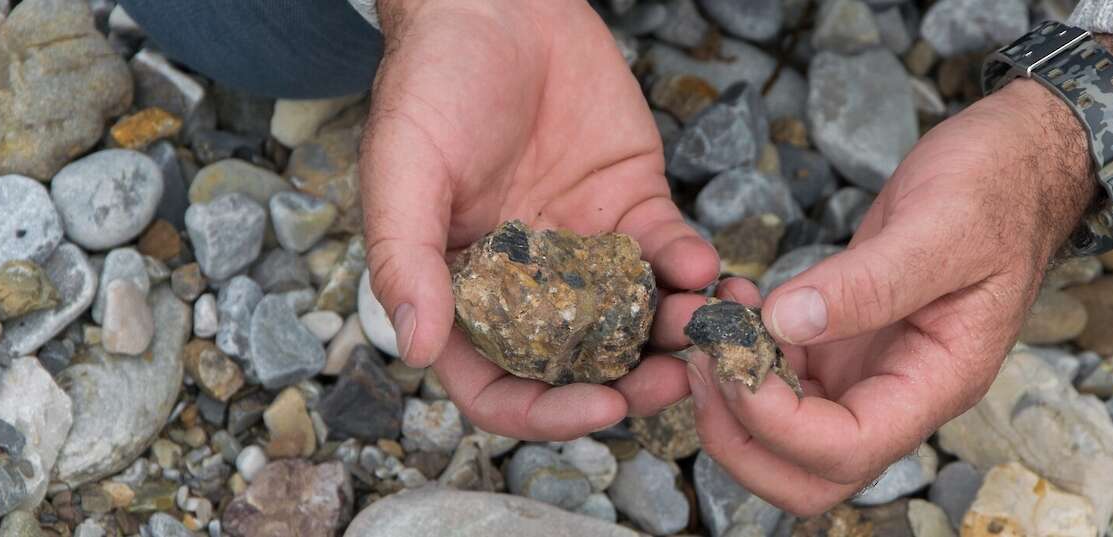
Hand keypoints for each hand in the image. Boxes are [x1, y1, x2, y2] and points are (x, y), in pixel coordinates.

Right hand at [360, 0, 717, 440]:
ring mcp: (586, 250)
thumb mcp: (403, 169)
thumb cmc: (432, 83)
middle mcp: (529, 286)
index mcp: (465, 293)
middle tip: (678, 380)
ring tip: (709, 329)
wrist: (497, 3)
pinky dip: (693, 270)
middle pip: (583, 367)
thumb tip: (414, 348)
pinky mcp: (633, 206)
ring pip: (638, 320)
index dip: (548, 412)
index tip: (602, 409)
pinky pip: (669, 256)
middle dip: (633, 385)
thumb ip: (406, 258)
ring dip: (676, 336)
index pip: (500, 385)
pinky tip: (708, 268)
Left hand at [664, 35, 1112, 514]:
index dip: (778, 423)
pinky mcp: (842, 341)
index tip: (735, 355)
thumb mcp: (939, 226)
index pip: (847, 450)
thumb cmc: (997, 187)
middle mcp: (900, 391)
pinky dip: (744, 354)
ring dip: (733, 397)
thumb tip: (785, 321)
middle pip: (809, 474)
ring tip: (710, 323)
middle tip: (706, 359)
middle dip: (742, 437)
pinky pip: (782, 378)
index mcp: (938, 381)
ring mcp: (868, 371)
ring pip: (786, 436)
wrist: (1015, 158)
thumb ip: (867, 283)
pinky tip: (732, 304)